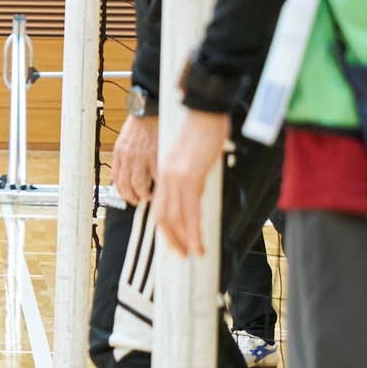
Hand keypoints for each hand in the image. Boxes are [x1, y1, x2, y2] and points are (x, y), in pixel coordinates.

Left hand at [110, 115, 157, 205]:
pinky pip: (155, 177)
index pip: (116, 179)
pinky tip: (161, 187)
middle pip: (125, 186)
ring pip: (139, 185)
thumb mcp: (124, 139)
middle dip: (130, 197)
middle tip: (137, 201)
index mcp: (119, 153)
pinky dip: (158, 185)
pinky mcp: (155, 156)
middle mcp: (127, 157)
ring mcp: (141, 158)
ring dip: (144, 195)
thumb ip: (125, 154)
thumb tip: (127, 169)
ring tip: (149, 197)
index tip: (126, 196)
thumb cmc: (139, 123)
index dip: (121, 191)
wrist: (149, 110)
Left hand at [154, 110, 233, 256]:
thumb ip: (191, 178)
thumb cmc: (203, 132)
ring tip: (193, 253)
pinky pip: (190, 210)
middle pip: (164, 217)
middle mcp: (167, 178)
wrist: (204, 113)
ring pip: (175, 218)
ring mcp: (176, 178)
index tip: (176, 242)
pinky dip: (193, 230)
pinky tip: (199, 242)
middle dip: (172, 239)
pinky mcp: (189, 177)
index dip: (167, 228)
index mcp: (166, 174)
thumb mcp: (193, 159)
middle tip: (183, 254)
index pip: (162, 207)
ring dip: (184, 239)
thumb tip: (196, 195)